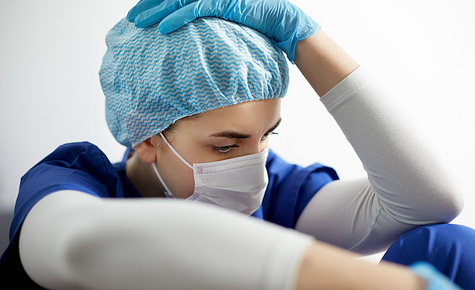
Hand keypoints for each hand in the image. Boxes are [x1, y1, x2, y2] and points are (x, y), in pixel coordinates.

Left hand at [126, 0, 319, 61]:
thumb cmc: (263, 32)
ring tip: (139, 21)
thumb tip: (199, 46)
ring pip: (181, 0)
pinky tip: (163, 27)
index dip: (159, 4)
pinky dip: (179, 18)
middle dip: (151, 4)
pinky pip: (198, 8)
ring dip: (157, 10)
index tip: (144, 14)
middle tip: (133, 17)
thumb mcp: (232, 32)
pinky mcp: (229, 2)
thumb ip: (213, 31)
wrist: (288, 27)